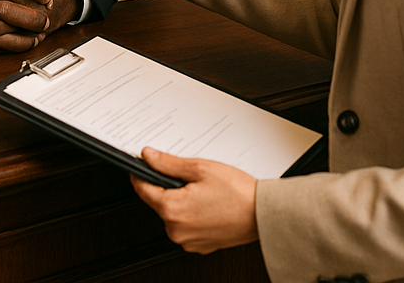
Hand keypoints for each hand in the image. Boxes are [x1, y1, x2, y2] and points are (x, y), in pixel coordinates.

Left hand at [131, 148, 258, 254]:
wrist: (262, 215)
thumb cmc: (236, 193)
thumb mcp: (199, 168)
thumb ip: (168, 163)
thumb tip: (148, 157)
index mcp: (172, 210)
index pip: (142, 189)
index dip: (141, 172)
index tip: (143, 164)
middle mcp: (176, 230)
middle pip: (158, 201)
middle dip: (168, 186)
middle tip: (188, 176)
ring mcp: (188, 241)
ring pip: (173, 214)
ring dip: (181, 200)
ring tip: (203, 191)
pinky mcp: (199, 246)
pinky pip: (186, 226)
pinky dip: (192, 214)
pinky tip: (208, 204)